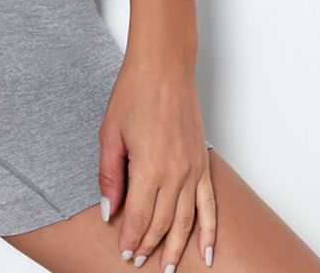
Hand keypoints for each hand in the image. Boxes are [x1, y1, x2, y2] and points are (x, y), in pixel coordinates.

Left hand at [98, 52, 215, 269]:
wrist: (164, 68)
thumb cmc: (134, 93)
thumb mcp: (110, 133)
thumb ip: (110, 176)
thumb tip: (109, 210)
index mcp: (149, 168)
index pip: (138, 217)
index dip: (130, 239)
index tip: (124, 253)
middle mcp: (175, 174)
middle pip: (161, 223)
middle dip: (148, 246)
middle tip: (137, 261)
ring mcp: (193, 170)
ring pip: (186, 221)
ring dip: (176, 247)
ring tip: (167, 268)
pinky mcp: (203, 162)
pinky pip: (209, 205)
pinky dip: (209, 231)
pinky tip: (206, 251)